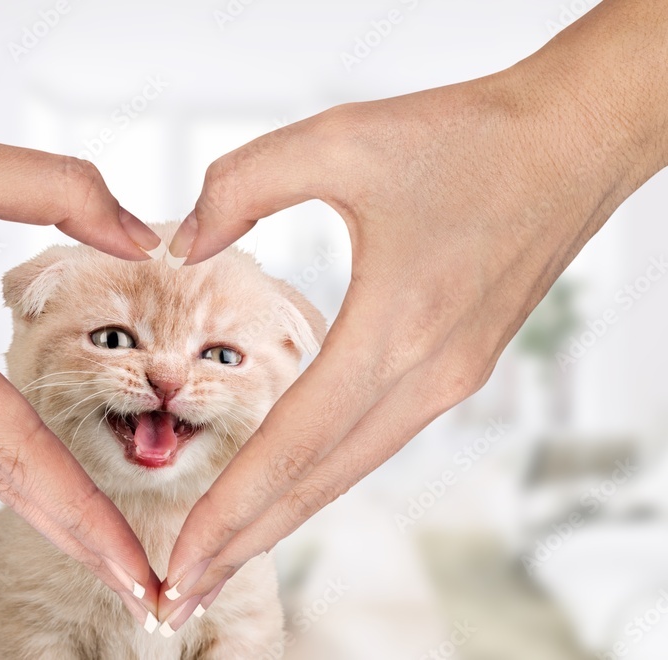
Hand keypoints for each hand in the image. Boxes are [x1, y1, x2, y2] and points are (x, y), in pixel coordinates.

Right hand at [0, 3, 162, 621]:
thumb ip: (65, 192)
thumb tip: (148, 236)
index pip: (16, 449)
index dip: (81, 514)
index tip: (132, 567)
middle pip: (1, 476)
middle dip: (73, 537)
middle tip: (142, 591)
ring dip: (43, 506)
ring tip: (105, 550)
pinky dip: (9, 464)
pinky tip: (41, 477)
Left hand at [159, 0, 667, 627]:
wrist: (576, 138)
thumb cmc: (468, 133)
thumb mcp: (340, 138)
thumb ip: (242, 185)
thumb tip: (180, 244)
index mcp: (397, 330)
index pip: (294, 445)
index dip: (232, 508)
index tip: (182, 559)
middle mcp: (428, 377)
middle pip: (320, 484)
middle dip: (246, 542)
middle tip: (181, 597)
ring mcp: (449, 380)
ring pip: (349, 471)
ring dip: (283, 518)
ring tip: (223, 557)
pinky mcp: (456, 367)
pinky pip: (374, 440)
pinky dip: (322, 476)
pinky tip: (288, 487)